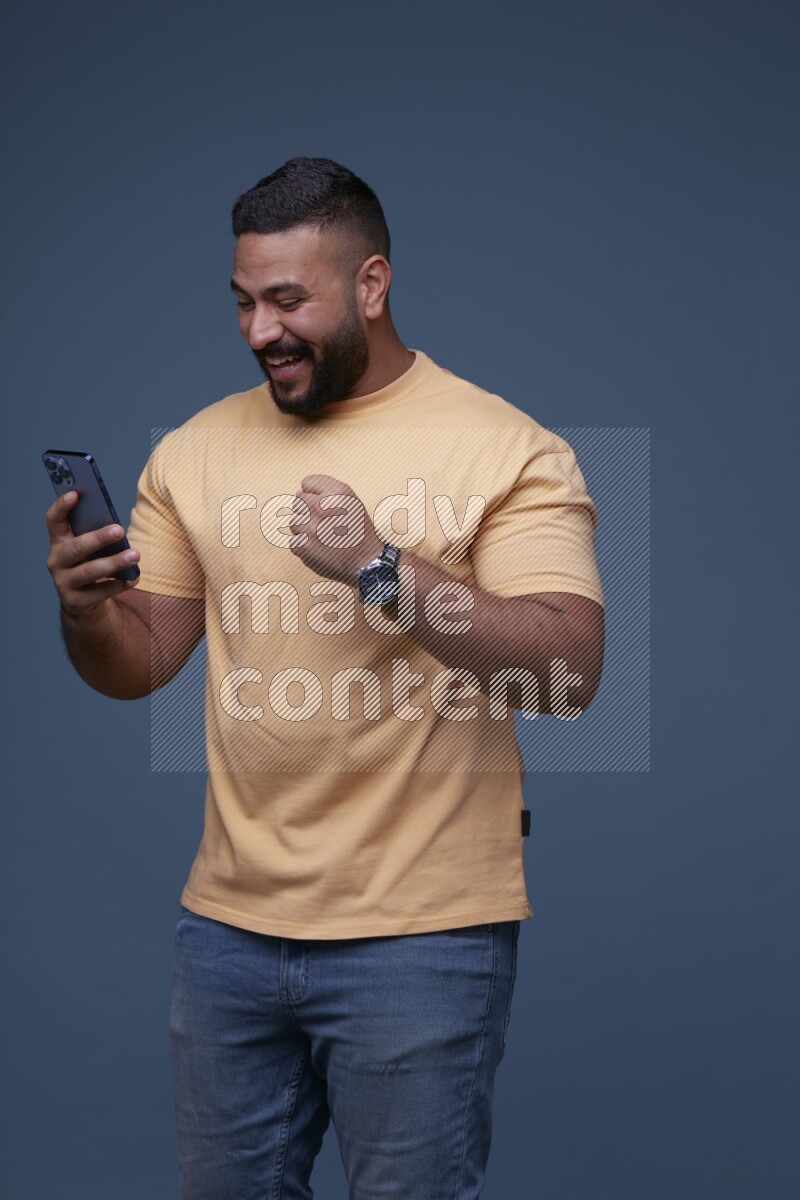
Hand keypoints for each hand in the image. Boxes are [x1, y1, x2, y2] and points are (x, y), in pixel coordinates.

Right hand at [45, 490, 140, 619]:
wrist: (84, 603)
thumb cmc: (91, 564)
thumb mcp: (90, 548)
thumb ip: (95, 534)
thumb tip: (116, 526)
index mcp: (59, 542)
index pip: (53, 521)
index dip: (61, 507)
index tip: (75, 494)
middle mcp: (56, 561)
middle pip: (76, 547)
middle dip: (98, 538)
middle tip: (119, 530)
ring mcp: (64, 582)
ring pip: (90, 571)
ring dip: (114, 562)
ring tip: (134, 555)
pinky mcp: (75, 601)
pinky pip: (100, 592)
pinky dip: (119, 584)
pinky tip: (133, 578)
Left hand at [289, 475, 382, 585]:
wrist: (366, 562)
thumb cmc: (358, 531)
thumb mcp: (351, 501)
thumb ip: (326, 491)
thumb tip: (298, 492)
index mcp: (337, 492)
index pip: (307, 483)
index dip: (315, 495)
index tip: (326, 506)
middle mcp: (322, 506)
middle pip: (298, 502)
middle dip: (309, 511)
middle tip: (326, 524)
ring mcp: (311, 527)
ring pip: (294, 522)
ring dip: (306, 530)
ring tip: (324, 537)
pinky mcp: (303, 545)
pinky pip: (294, 541)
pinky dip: (305, 547)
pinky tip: (321, 549)